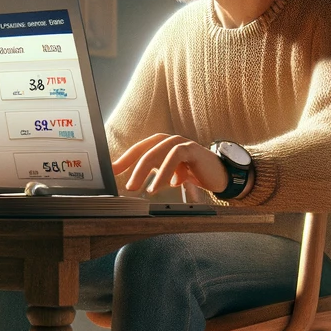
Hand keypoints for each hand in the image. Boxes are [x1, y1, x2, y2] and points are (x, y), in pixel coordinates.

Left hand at [112, 133, 228, 194]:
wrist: (220, 175)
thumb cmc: (194, 174)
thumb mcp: (170, 175)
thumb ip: (155, 174)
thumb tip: (134, 184)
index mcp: (160, 145)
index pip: (138, 150)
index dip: (124, 160)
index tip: (111, 172)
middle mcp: (168, 141)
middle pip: (144, 151)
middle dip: (132, 167)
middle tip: (127, 186)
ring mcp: (180, 143)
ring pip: (157, 152)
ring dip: (147, 171)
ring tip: (142, 189)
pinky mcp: (192, 149)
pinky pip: (174, 157)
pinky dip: (165, 172)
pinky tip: (160, 186)